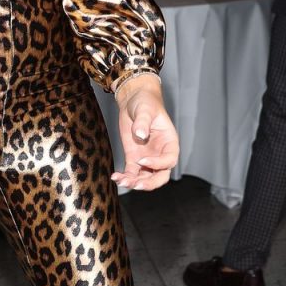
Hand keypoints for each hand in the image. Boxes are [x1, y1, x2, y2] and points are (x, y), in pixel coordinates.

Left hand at [112, 76, 178, 191]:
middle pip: (160, 176)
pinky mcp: (134, 158)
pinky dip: (124, 178)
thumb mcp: (145, 110)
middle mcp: (160, 154)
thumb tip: (140, 134)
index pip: (169, 160)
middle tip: (136, 184)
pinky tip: (115, 177)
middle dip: (149, 183)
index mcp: (169, 143)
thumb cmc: (145, 103)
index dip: (158, 164)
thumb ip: (143, 122)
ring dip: (135, 183)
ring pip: (145, 178)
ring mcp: (147, 158)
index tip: (142, 160)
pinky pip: (131, 173)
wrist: (133, 100)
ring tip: (122, 182)